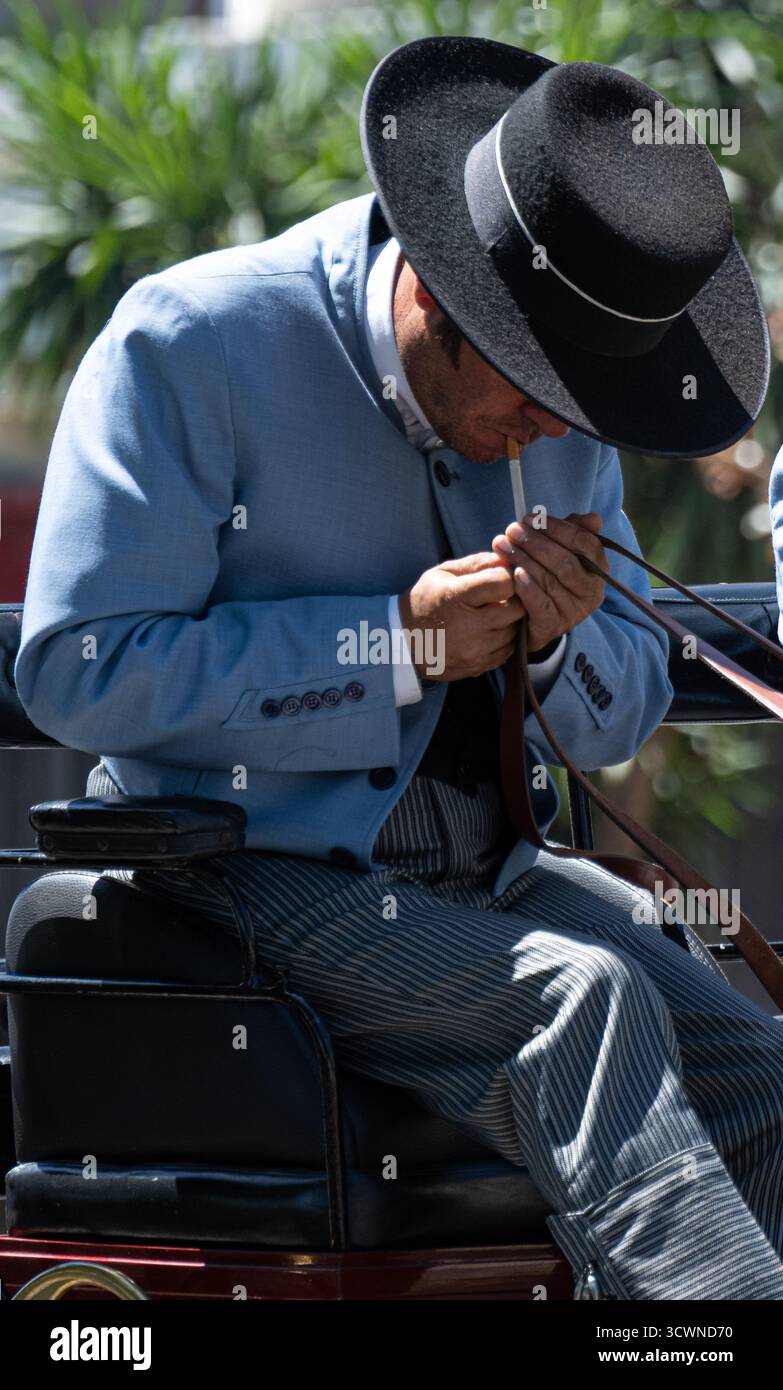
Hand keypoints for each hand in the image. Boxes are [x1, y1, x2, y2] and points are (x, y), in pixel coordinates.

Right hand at [398, 552, 524, 680]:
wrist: (403, 641)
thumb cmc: (426, 600)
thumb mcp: (444, 573)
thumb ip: (477, 563)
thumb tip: (508, 560)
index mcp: (457, 597)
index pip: (503, 583)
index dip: (508, 576)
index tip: (501, 577)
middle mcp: (468, 627)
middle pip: (517, 609)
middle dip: (514, 599)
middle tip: (501, 596)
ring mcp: (474, 651)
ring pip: (515, 631)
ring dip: (509, 621)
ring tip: (491, 614)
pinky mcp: (478, 666)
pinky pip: (508, 650)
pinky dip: (503, 640)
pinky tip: (487, 632)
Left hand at [491, 512, 607, 653]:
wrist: (532, 619)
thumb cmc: (548, 576)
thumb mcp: (562, 552)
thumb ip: (574, 533)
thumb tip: (594, 519)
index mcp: (598, 569)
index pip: (585, 543)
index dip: (558, 528)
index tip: (531, 518)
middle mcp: (591, 592)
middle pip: (565, 562)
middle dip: (536, 543)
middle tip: (512, 530)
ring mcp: (573, 611)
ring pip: (550, 581)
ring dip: (524, 560)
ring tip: (503, 546)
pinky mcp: (553, 626)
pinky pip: (540, 604)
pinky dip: (528, 588)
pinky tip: (514, 573)